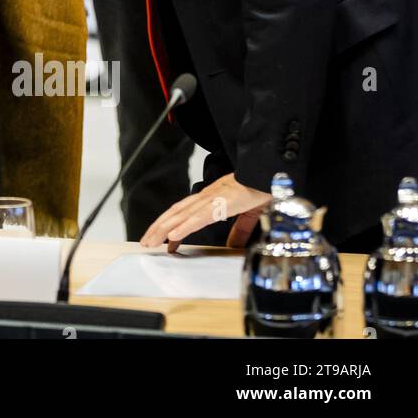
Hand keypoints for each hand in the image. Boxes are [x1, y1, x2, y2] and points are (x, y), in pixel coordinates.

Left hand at [140, 173, 271, 251]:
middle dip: (158, 228)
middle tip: (145, 242)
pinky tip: (172, 237)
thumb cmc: (261, 188)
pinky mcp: (221, 203)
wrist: (272, 173)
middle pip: (175, 213)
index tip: (163, 240)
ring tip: (150, 242)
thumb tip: (232, 245)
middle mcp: (206, 197)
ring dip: (164, 229)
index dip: (171, 225)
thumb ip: (238, 230)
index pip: (184, 212)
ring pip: (181, 216)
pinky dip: (184, 227)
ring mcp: (211, 199)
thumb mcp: (247, 213)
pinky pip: (199, 217)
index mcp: (211, 198)